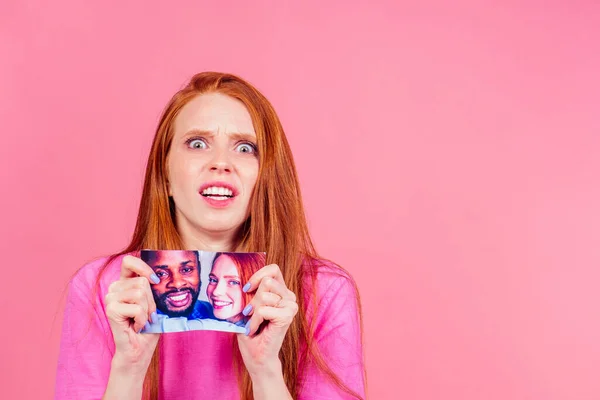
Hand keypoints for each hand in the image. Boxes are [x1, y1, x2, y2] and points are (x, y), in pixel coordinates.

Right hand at [105, 255, 160, 373]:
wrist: (139, 349)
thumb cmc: (149, 326)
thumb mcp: (156, 303)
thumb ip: (155, 288)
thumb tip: (162, 276)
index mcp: (125, 282)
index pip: (129, 261)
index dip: (143, 267)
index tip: (155, 280)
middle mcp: (115, 288)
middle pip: (142, 282)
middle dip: (151, 301)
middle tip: (147, 315)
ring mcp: (110, 298)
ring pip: (140, 294)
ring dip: (147, 311)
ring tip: (141, 321)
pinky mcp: (111, 309)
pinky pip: (137, 308)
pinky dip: (142, 319)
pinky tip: (136, 326)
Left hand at [236, 264, 298, 377]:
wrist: (256, 355)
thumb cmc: (251, 330)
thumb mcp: (247, 306)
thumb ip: (249, 291)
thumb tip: (239, 278)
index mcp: (280, 290)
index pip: (273, 269)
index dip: (258, 275)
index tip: (247, 288)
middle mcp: (288, 296)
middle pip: (267, 281)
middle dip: (253, 298)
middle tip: (249, 313)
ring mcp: (290, 306)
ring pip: (264, 295)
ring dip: (253, 312)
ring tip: (253, 323)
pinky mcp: (287, 317)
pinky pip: (263, 310)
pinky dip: (254, 321)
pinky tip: (254, 329)